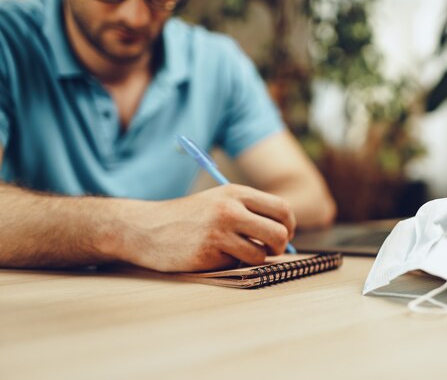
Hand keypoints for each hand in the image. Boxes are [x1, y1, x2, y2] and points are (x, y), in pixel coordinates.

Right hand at [119, 184, 295, 271]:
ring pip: (261, 254)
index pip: (282, 208)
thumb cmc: (188, 218)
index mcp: (236, 192)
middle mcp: (230, 209)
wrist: (146, 228)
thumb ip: (250, 211)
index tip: (285, 234)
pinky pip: (238, 265)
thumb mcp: (219, 201)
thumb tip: (286, 233)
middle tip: (271, 250)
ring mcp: (220, 232)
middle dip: (280, 246)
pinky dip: (232, 265)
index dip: (289, 225)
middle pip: (279, 233)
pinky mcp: (209, 253)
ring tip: (236, 252)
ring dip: (254, 258)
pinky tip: (214, 256)